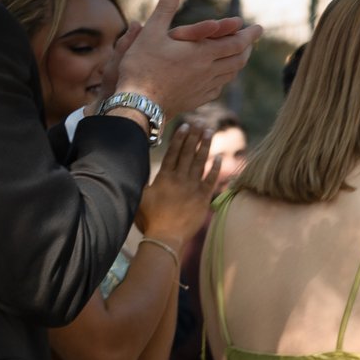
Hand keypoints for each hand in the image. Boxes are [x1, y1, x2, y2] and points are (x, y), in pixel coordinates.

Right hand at [113, 0, 260, 119]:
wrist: (138, 104)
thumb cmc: (142, 65)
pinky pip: (218, 87)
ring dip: (238, 62)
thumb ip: (166, 7)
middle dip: (247, 47)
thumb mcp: (151, 32)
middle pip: (238, 59)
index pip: (237, 42)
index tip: (259, 28)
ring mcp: (205, 87)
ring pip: (230, 74)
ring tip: (240, 56)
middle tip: (252, 40)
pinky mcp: (197, 100)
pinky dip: (224, 78)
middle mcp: (209, 71)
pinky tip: (221, 77)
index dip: (250, 35)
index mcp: (203, 53)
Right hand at [136, 123, 217, 245]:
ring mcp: (193, 188)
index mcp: (164, 177)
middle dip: (194, 137)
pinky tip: (220, 157)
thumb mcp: (140, 197)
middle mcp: (179, 179)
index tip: (185, 126)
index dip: (179, 138)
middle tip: (200, 123)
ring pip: (200, 162)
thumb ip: (144, 183)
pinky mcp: (203, 198)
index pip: (173, 153)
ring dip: (205, 146)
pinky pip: (211, 180)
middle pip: (188, 153)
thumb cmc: (149, 220)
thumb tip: (140, 171)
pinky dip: (216, 169)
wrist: (165, 237)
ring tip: (209, 132)